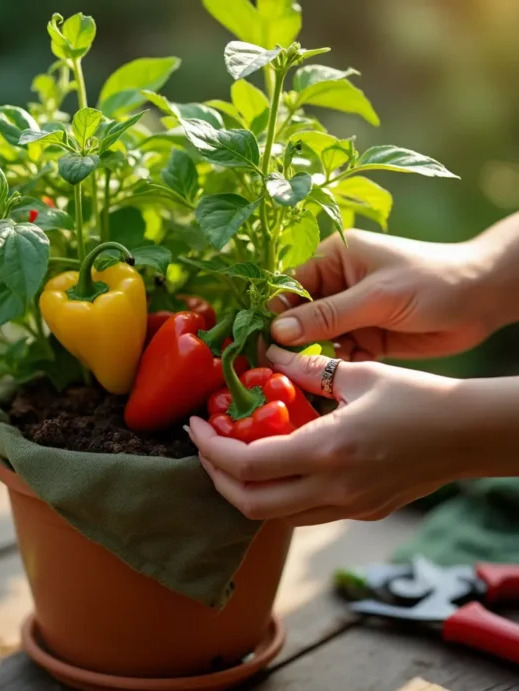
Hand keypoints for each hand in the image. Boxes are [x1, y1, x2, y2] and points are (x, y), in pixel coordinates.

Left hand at [188, 347, 473, 525]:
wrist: (471, 435)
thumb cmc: (420, 399)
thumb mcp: (360, 375)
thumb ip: (306, 371)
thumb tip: (268, 355)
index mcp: (328, 450)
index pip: (245, 465)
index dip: (209, 449)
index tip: (193, 426)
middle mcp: (332, 489)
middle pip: (248, 505)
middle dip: (214, 478)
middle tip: (204, 446)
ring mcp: (346, 508)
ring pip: (271, 517)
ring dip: (241, 491)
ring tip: (229, 456)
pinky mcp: (358, 513)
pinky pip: (300, 515)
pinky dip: (273, 496)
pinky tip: (272, 467)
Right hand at [270, 229, 493, 360]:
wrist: (483, 299)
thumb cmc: (432, 281)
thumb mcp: (375, 296)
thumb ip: (326, 315)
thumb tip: (278, 331)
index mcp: (332, 259)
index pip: (288, 288)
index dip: (273, 315)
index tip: (259, 343)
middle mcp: (335, 285)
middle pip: (296, 316)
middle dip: (288, 341)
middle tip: (273, 368)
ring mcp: (348, 313)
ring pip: (313, 340)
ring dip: (309, 357)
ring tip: (299, 376)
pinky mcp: (363, 337)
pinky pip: (336, 355)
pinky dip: (333, 367)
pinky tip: (333, 378)